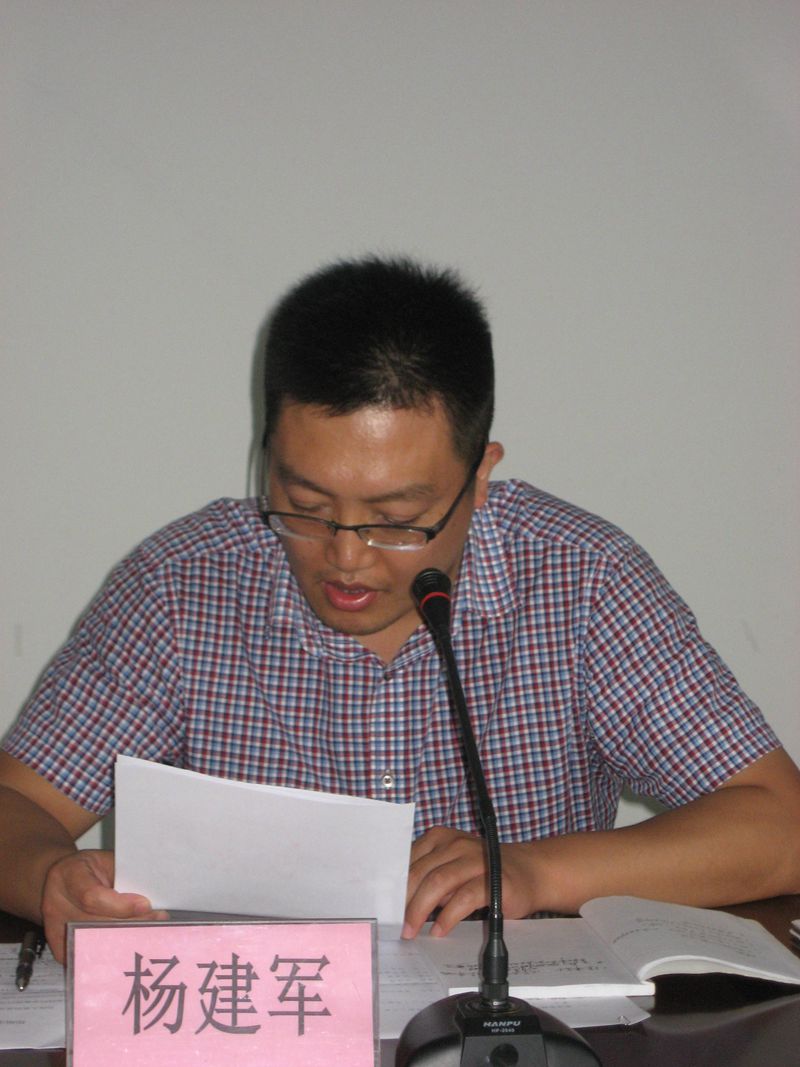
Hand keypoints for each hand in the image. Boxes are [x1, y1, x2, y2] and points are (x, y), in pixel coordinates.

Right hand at [41, 849, 168, 962]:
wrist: (61, 879)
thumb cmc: (90, 869)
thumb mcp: (106, 861)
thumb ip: (123, 877)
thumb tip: (152, 898)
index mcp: (68, 874)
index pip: (92, 896)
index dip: (121, 905)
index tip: (146, 906)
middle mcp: (55, 902)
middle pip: (93, 923)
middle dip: (129, 925)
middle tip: (156, 924)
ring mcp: (53, 927)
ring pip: (91, 942)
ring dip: (123, 941)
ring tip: (148, 935)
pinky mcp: (57, 946)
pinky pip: (85, 956)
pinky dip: (108, 954)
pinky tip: (129, 947)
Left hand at [403, 826, 536, 938]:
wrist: (530, 871)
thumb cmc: (484, 872)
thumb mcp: (452, 867)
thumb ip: (429, 876)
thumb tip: (398, 903)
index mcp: (441, 838)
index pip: (408, 859)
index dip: (393, 884)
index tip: (383, 906)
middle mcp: (456, 844)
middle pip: (420, 872)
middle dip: (404, 902)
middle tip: (396, 925)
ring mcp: (476, 859)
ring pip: (438, 882)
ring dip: (420, 910)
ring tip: (412, 931)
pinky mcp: (493, 880)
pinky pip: (464, 898)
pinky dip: (448, 917)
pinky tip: (440, 931)